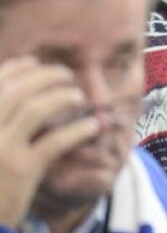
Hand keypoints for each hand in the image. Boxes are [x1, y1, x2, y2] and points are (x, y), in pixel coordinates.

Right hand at [0, 57, 99, 229]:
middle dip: (46, 77)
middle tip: (66, 75)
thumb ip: (0, 121)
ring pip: (35, 109)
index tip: (36, 62)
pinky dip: (78, 130)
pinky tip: (92, 127)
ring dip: (63, 97)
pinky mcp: (21, 170)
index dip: (17, 69)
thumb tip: (18, 90)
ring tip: (79, 98)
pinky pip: (55, 140)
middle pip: (16, 91)